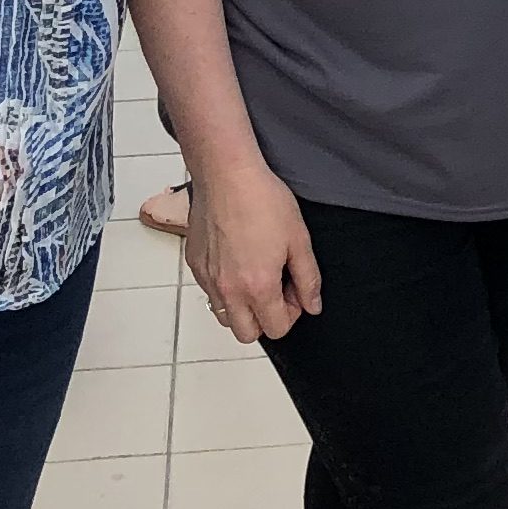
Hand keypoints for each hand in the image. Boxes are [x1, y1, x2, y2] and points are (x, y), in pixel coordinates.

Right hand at [186, 160, 320, 344]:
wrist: (227, 174)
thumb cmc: (264, 200)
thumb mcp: (299, 239)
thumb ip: (308, 278)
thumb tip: (313, 306)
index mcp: (258, 287)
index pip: (276, 329)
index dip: (292, 312)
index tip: (294, 288)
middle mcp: (228, 290)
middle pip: (247, 334)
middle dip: (265, 319)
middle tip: (276, 288)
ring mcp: (208, 279)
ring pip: (224, 317)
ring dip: (242, 308)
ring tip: (255, 276)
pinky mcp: (195, 265)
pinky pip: (209, 292)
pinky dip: (224, 287)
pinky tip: (236, 259)